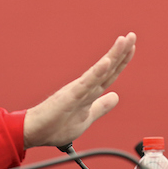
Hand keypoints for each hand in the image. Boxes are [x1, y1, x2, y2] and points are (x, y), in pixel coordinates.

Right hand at [23, 32, 136, 148]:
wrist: (35, 133)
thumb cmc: (56, 125)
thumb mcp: (87, 117)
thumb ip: (101, 106)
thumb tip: (116, 96)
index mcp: (89, 92)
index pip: (110, 74)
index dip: (122, 61)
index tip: (132, 46)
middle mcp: (85, 87)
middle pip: (107, 68)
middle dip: (120, 52)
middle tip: (132, 35)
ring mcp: (78, 90)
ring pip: (99, 70)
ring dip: (112, 55)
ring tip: (123, 41)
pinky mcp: (70, 96)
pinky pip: (86, 83)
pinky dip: (97, 72)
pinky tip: (107, 62)